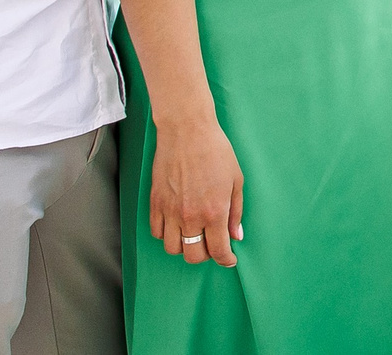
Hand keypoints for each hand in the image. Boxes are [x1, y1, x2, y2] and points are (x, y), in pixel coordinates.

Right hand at [151, 118, 242, 267]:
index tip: (229, 260)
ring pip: (173, 248)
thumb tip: (236, 236)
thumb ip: (236, 212)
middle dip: (205, 255)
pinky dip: (167, 234)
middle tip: (211, 244)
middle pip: (193, 256)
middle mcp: (191, 216)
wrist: (187, 131)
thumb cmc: (216, 151)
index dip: (225, 260)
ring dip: (184, 247)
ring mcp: (170, 211)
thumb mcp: (236, 180)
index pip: (218, 251)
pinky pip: (156, 233)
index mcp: (215, 212)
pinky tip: (177, 224)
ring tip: (194, 234)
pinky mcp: (155, 203)